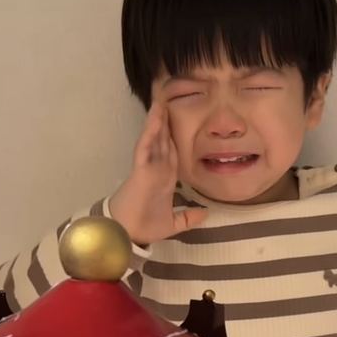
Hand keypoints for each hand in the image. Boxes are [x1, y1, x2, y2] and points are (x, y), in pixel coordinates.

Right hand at [109, 104, 208, 246]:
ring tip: (161, 102)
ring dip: (158, 121)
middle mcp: (157, 170)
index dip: (174, 137)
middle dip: (166, 123)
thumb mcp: (173, 223)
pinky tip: (155, 118)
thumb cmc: (145, 227)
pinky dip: (151, 132)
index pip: (171, 153)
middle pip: (163, 141)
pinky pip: (146, 147)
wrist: (129, 235)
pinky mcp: (141, 169)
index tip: (178, 122)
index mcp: (164, 179)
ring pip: (154, 140)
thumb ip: (188, 217)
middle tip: (169, 101)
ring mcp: (149, 167)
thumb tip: (206, 213)